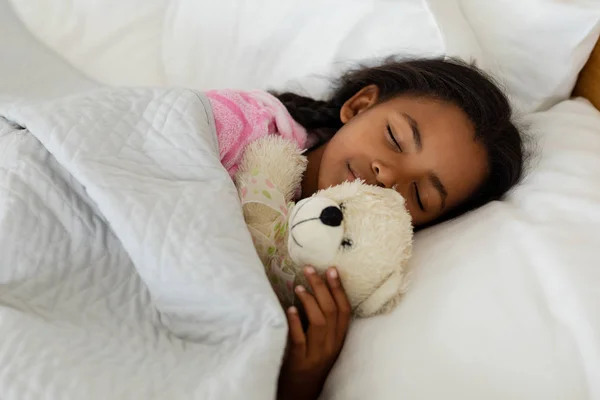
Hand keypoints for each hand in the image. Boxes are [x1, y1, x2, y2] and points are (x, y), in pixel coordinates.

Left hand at [277, 266, 350, 399]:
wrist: (302, 393)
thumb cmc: (310, 362)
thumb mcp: (322, 342)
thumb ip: (321, 321)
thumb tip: (312, 291)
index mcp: (339, 338)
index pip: (345, 310)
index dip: (339, 289)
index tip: (332, 269)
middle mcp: (332, 345)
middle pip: (331, 311)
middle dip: (322, 287)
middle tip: (309, 269)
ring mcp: (317, 354)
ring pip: (319, 322)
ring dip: (309, 301)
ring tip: (298, 287)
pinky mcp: (301, 362)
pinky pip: (301, 340)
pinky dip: (296, 323)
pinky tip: (290, 310)